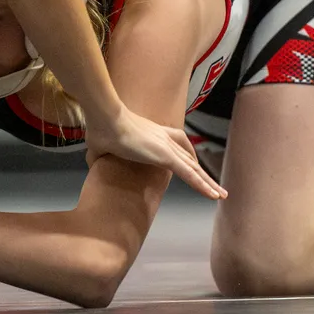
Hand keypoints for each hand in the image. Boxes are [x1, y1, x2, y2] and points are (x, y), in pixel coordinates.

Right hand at [85, 105, 226, 199]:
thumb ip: (99, 155)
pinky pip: (190, 174)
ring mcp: (166, 147)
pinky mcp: (166, 155)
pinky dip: (203, 185)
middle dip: (201, 171)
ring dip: (208, 182)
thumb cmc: (99, 129)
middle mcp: (164, 138)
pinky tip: (212, 195)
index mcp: (152, 133)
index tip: (191, 164)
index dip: (185, 154)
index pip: (176, 142)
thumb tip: (92, 163)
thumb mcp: (99, 146)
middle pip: (189, 157)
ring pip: (193, 168)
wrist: (104, 118)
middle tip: (213, 183)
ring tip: (220, 195)